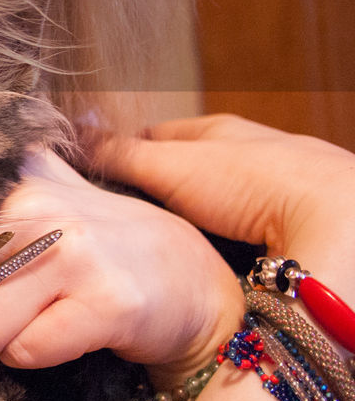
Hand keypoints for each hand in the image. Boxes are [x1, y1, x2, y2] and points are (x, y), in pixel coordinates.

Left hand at [0, 147, 242, 387]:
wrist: (185, 275)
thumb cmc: (82, 245)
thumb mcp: (21, 207)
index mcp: (1, 184)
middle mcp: (31, 211)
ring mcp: (71, 254)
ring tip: (20, 326)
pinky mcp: (106, 302)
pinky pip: (27, 355)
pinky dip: (33, 358)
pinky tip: (57, 332)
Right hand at [88, 113, 354, 342]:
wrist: (330, 219)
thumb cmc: (254, 181)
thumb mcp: (170, 164)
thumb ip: (120, 154)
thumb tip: (72, 141)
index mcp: (218, 131)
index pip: (156, 137)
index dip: (123, 154)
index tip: (94, 177)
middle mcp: (248, 156)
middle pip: (187, 174)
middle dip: (157, 196)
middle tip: (125, 224)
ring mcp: (273, 194)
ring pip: (216, 210)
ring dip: (191, 228)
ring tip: (161, 253)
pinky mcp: (290, 231)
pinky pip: (242, 241)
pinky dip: (221, 252)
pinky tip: (206, 270)